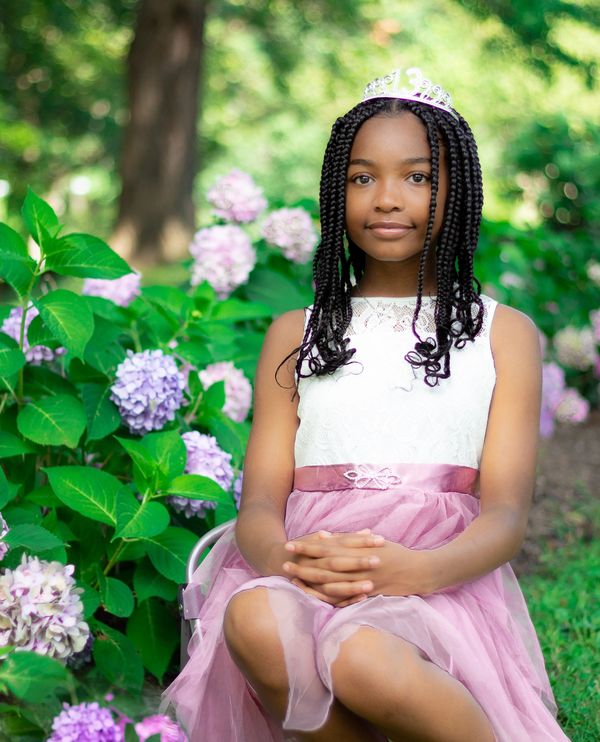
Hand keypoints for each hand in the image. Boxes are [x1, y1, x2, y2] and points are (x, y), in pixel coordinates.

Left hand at [283, 535, 432, 604]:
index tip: (290, 545)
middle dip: (304, 565)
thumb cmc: (396, 553)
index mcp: (359, 550)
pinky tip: (315, 599)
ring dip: (311, 584)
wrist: (421, 571)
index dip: (307, 547)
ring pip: (332, 585)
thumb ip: (348, 541)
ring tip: (293, 581)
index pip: (327, 548)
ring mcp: (364, 584)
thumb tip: (325, 538)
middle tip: (283, 563)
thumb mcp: (372, 542)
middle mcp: (359, 567)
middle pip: (325, 567)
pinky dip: (329, 600)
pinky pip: (345, 601)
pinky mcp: (368, 597)